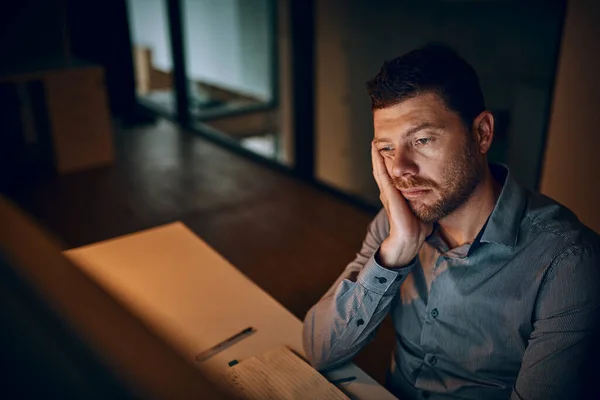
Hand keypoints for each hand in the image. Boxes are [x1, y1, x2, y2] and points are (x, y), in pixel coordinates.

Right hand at [371, 142, 431, 266]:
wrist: (410, 240)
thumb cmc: (417, 227)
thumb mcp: (423, 206)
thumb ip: (426, 197)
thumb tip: (439, 189)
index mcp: (396, 193)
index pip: (391, 172)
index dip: (391, 159)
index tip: (392, 145)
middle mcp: (389, 191)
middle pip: (383, 167)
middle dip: (382, 153)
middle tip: (380, 137)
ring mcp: (387, 192)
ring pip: (380, 168)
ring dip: (377, 154)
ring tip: (376, 140)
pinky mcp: (389, 194)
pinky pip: (382, 174)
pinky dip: (379, 161)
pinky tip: (379, 151)